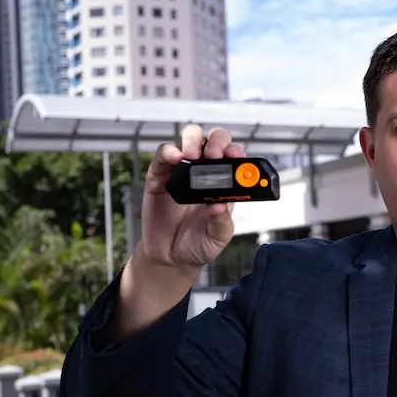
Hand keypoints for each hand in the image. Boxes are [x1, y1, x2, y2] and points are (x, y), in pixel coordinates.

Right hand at [139, 124, 243, 275]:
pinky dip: (169, 151)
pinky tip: (175, 158)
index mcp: (224, 186)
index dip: (236, 152)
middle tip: (214, 154)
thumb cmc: (198, 245)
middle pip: (213, 141)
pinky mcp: (160, 177)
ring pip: (190, 139)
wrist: (170, 258)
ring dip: (193, 141)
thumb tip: (220, 205)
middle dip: (217, 141)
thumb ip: (221, 222)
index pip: (233, 158)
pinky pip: (163, 156)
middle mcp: (204, 174)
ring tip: (194, 155)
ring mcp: (181, 172)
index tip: (235, 156)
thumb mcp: (217, 238)